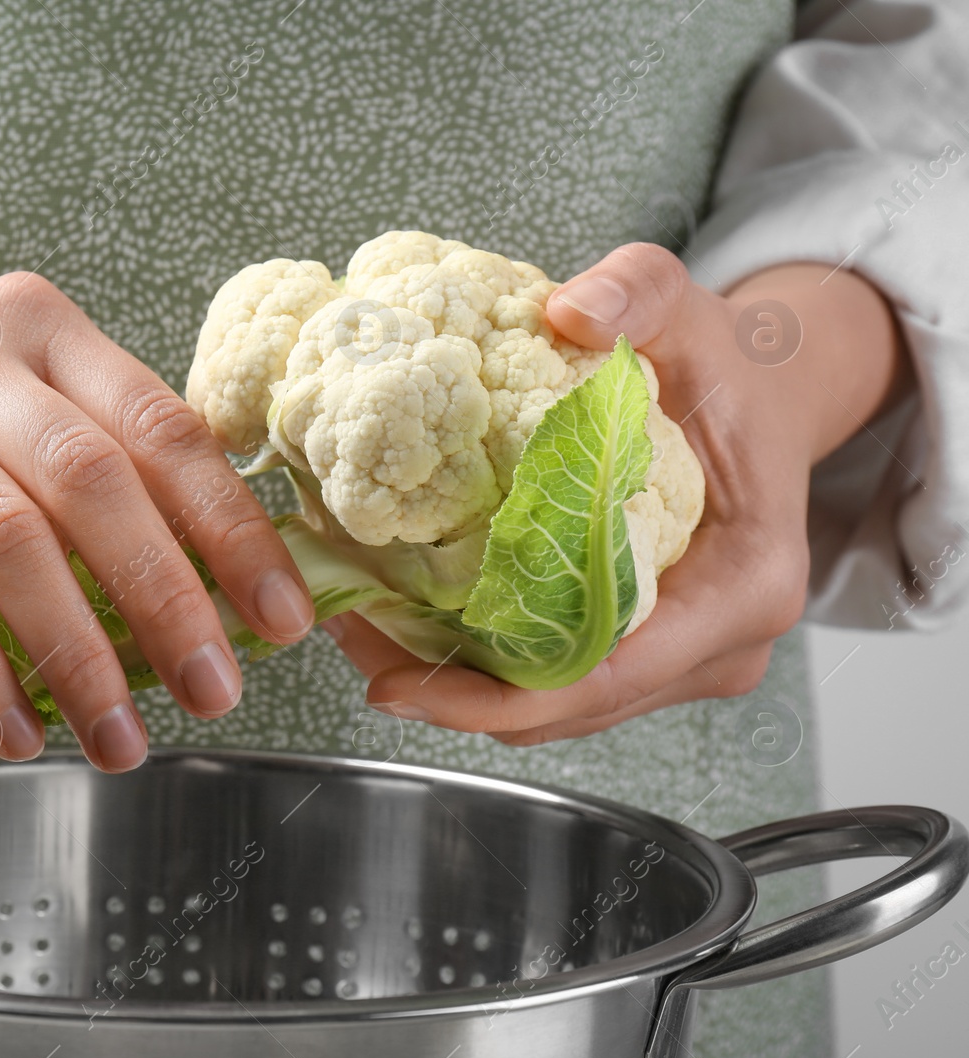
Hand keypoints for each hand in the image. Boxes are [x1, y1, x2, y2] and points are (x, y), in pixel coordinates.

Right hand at [0, 231, 314, 771]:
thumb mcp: (41, 450)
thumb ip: (129, 495)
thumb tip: (249, 610)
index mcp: (44, 327)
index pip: (160, 427)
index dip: (231, 529)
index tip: (283, 624)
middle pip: (87, 475)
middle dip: (164, 596)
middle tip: (215, 693)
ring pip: (4, 536)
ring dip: (76, 651)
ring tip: (119, 738)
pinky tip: (20, 732)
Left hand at [324, 243, 906, 744]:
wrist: (764, 398)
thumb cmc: (730, 367)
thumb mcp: (687, 310)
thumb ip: (636, 292)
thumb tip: (570, 307)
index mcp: (742, 586)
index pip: (611, 675)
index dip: (500, 698)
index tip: (404, 687)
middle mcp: (719, 645)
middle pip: (569, 707)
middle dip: (454, 697)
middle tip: (352, 647)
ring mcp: (685, 660)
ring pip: (555, 707)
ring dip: (457, 685)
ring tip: (359, 632)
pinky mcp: (648, 655)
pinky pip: (555, 677)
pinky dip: (483, 664)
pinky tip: (408, 620)